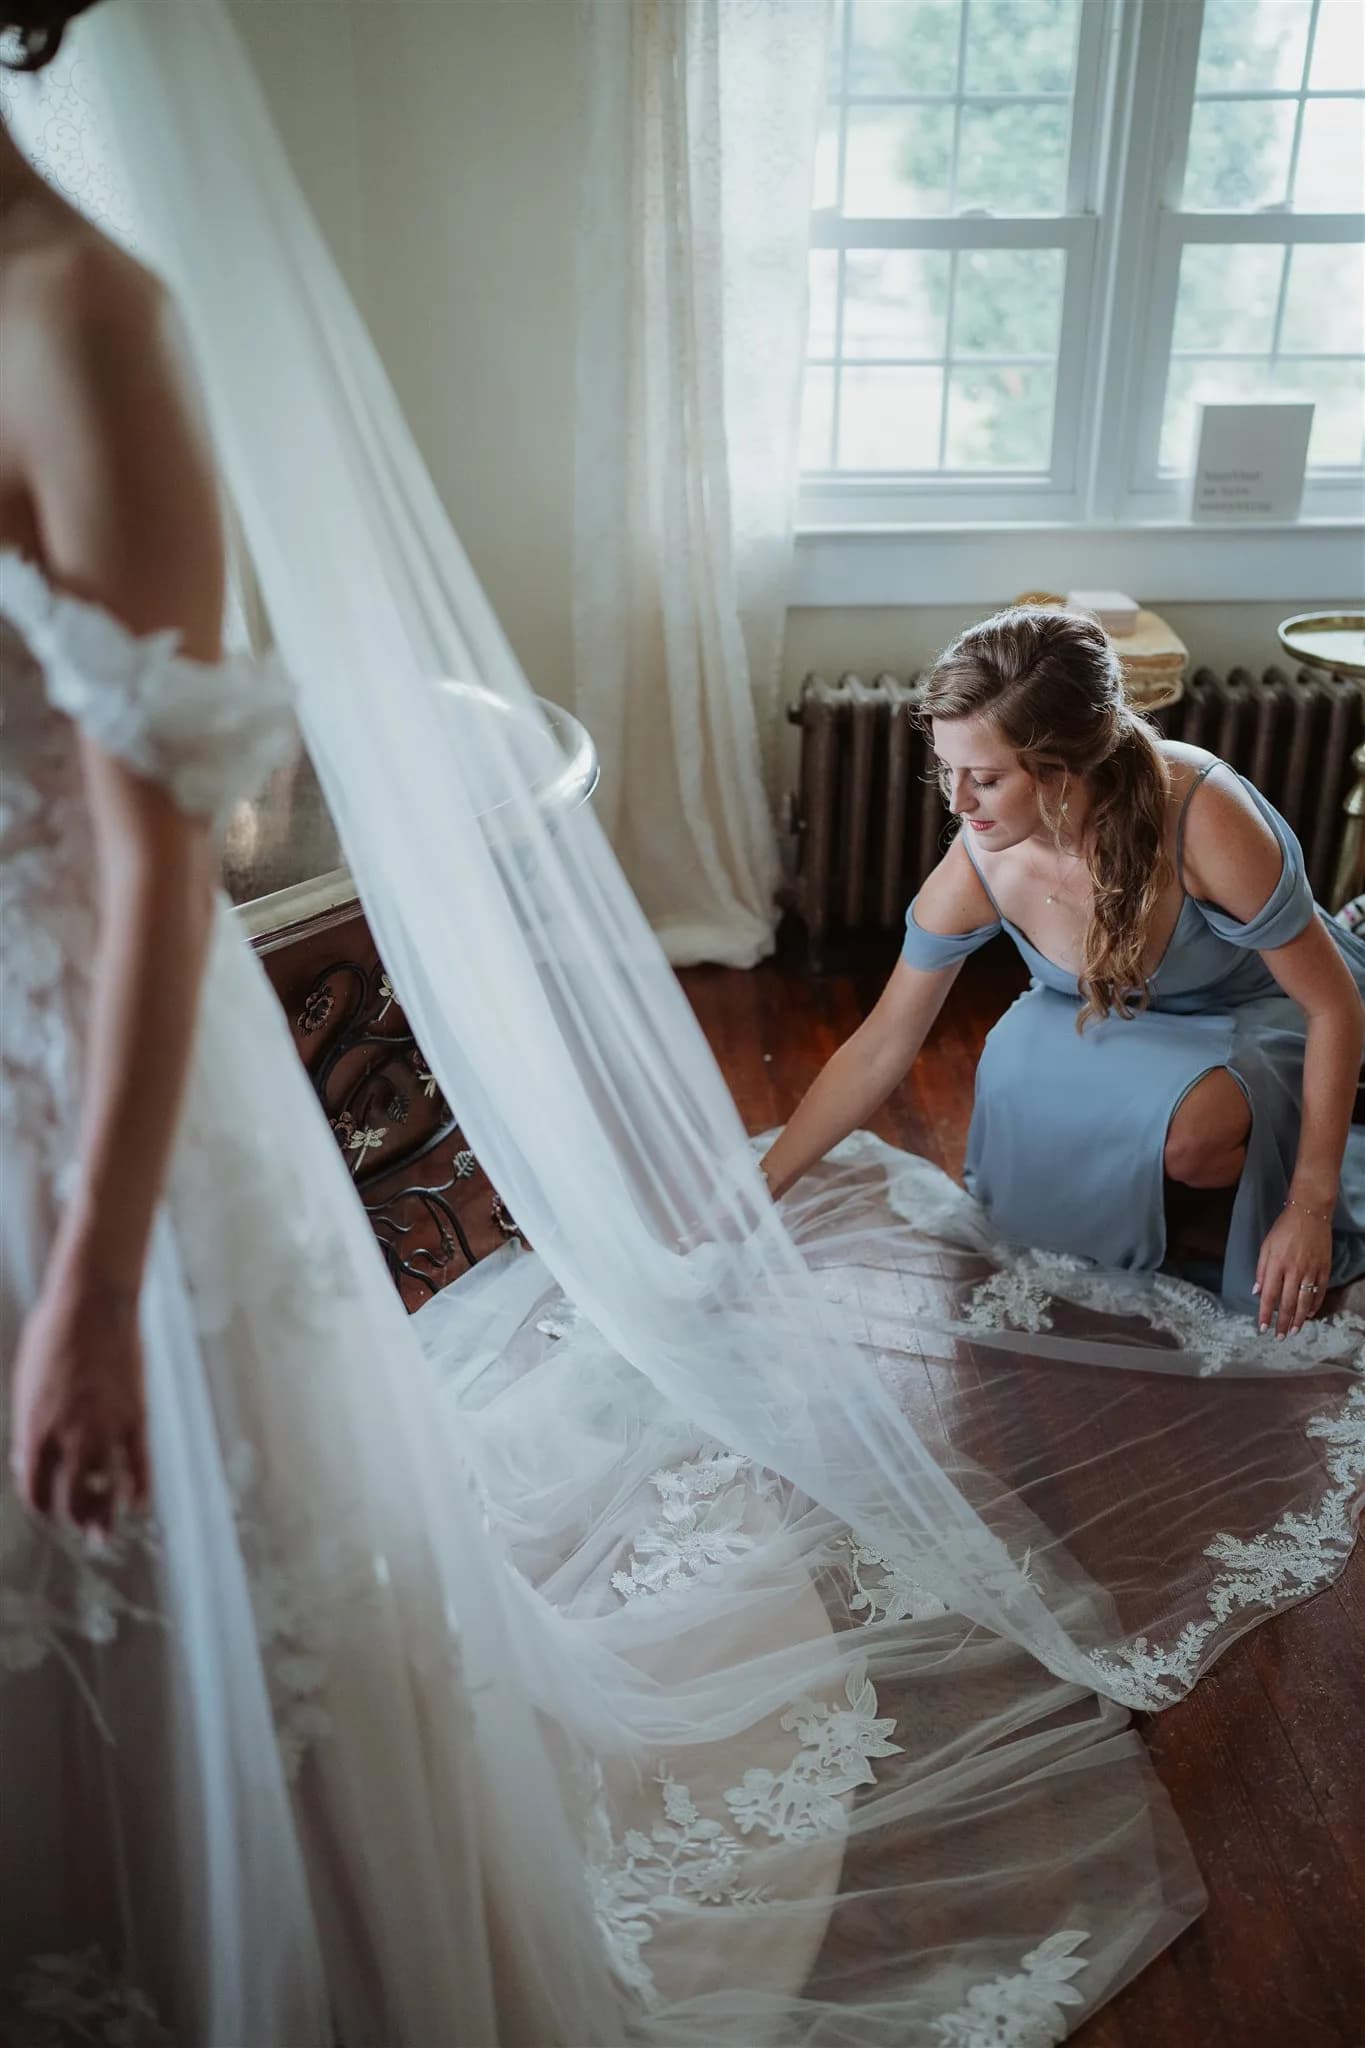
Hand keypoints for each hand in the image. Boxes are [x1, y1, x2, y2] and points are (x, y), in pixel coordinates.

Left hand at [9, 1274, 149, 1530]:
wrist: (93, 1302)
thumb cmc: (53, 1335)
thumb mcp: (27, 1383)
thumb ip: (31, 1425)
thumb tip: (29, 1459)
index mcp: (34, 1428)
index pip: (34, 1488)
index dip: (42, 1505)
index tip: (50, 1509)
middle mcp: (68, 1436)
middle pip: (70, 1498)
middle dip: (75, 1518)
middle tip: (82, 1526)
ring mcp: (105, 1427)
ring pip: (105, 1489)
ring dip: (105, 1517)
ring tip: (107, 1532)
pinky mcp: (135, 1415)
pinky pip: (139, 1464)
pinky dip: (140, 1490)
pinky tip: (140, 1505)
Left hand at [1254, 1204, 1332, 1338]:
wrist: (1310, 1213)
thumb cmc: (1284, 1229)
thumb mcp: (1266, 1246)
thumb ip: (1261, 1270)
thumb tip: (1257, 1292)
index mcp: (1277, 1265)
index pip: (1269, 1296)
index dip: (1265, 1314)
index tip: (1262, 1328)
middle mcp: (1294, 1270)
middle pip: (1287, 1303)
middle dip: (1282, 1322)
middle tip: (1279, 1336)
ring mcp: (1311, 1271)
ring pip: (1304, 1301)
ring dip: (1298, 1319)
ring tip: (1293, 1331)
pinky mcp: (1324, 1269)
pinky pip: (1319, 1292)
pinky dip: (1314, 1306)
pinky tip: (1308, 1315)